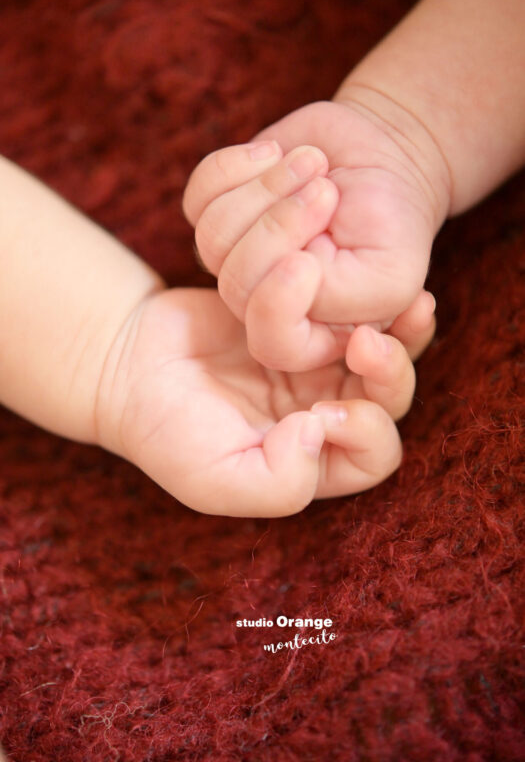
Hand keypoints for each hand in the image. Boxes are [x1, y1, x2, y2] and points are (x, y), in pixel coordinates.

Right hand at [94, 286, 434, 516]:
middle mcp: (327, 413)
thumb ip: (278, 483)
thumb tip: (322, 432)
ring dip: (401, 330)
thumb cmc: (166, 430)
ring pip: (382, 349)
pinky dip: (367, 295)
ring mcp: (318, 364)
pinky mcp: (305, 320)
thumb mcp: (214, 480)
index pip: (373, 454)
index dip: (364, 434)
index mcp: (316, 461)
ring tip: (412, 304)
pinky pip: (347, 308)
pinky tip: (379, 278)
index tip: (318, 412)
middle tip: (365, 342)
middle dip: (392, 372)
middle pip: (390, 397)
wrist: (128, 363)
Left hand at [183, 100, 446, 368]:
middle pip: (237, 285)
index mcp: (315, 334)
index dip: (278, 303)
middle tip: (326, 187)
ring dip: (266, 187)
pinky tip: (277, 153)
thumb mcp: (391, 272)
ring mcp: (238, 262)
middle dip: (280, 225)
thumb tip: (286, 279)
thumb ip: (339, 299)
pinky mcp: (218, 218)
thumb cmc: (393, 219)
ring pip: (214, 239)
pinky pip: (198, 200)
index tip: (307, 258)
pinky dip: (238, 165)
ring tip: (313, 163)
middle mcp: (268, 306)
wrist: (382, 156)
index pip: (273, 343)